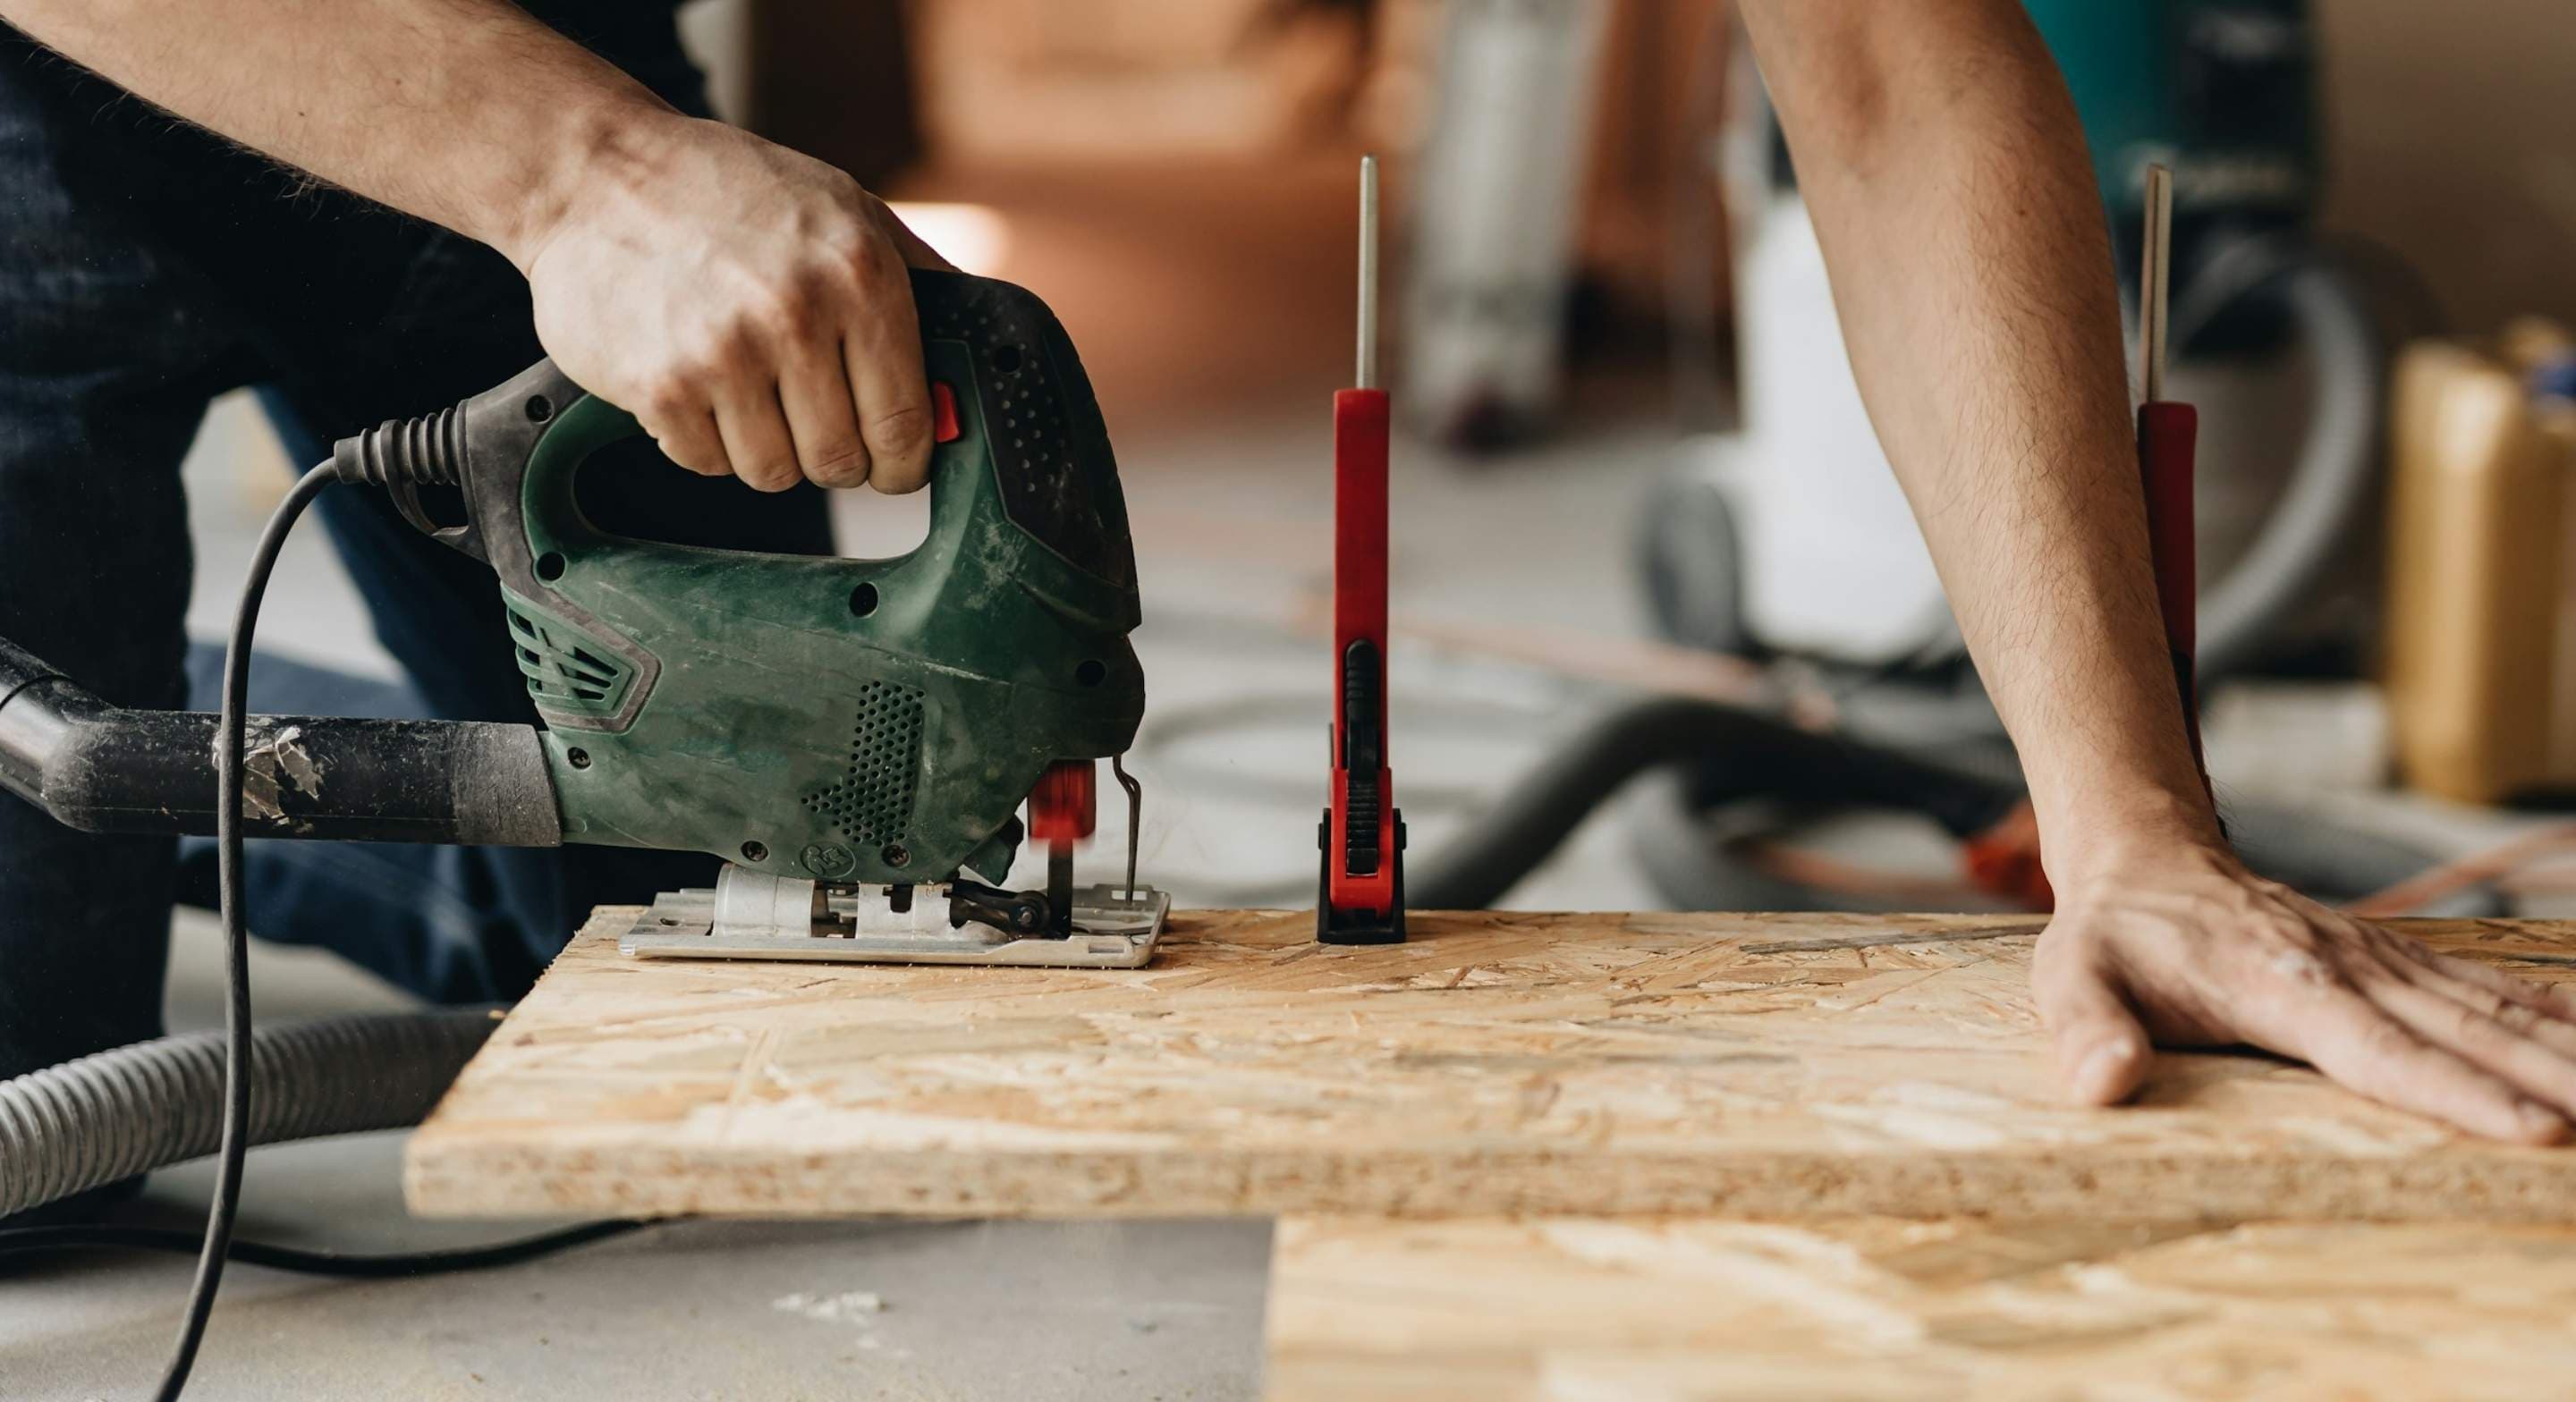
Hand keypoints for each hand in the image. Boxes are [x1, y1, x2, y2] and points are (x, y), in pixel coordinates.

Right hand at [516, 115, 952, 492]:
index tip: (894, 466)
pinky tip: (695, 382)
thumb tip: (978, 362)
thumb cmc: (732, 193)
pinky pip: (706, 463)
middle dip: (832, 456)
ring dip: (765, 448)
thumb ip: (919, 282)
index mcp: (860, 275)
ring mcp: (724, 355)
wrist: (596, 173)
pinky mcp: (659, 387)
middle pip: (840, 462)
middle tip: (810, 421)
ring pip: (773, 474)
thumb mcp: (846, 209)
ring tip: (747, 389)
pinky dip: (704, 440)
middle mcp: (797, 315)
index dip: (903, 461)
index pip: (906, 422)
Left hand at [2034, 838, 2575, 1142]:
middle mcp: (2347, 971)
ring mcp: (2378, 961)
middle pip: (2466, 1034)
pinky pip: (2483, 986)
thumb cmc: (2111, 933)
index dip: (2459, 1093)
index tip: (2536, 1130)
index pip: (2383, 1050)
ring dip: (2565, 1051)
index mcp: (2279, 986)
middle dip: (2550, 1081)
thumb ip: (2087, 1030)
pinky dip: (2547, 1011)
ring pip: (2490, 1009)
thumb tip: (2101, 1082)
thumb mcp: (2071, 977)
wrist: (2146, 856)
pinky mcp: (2392, 960)